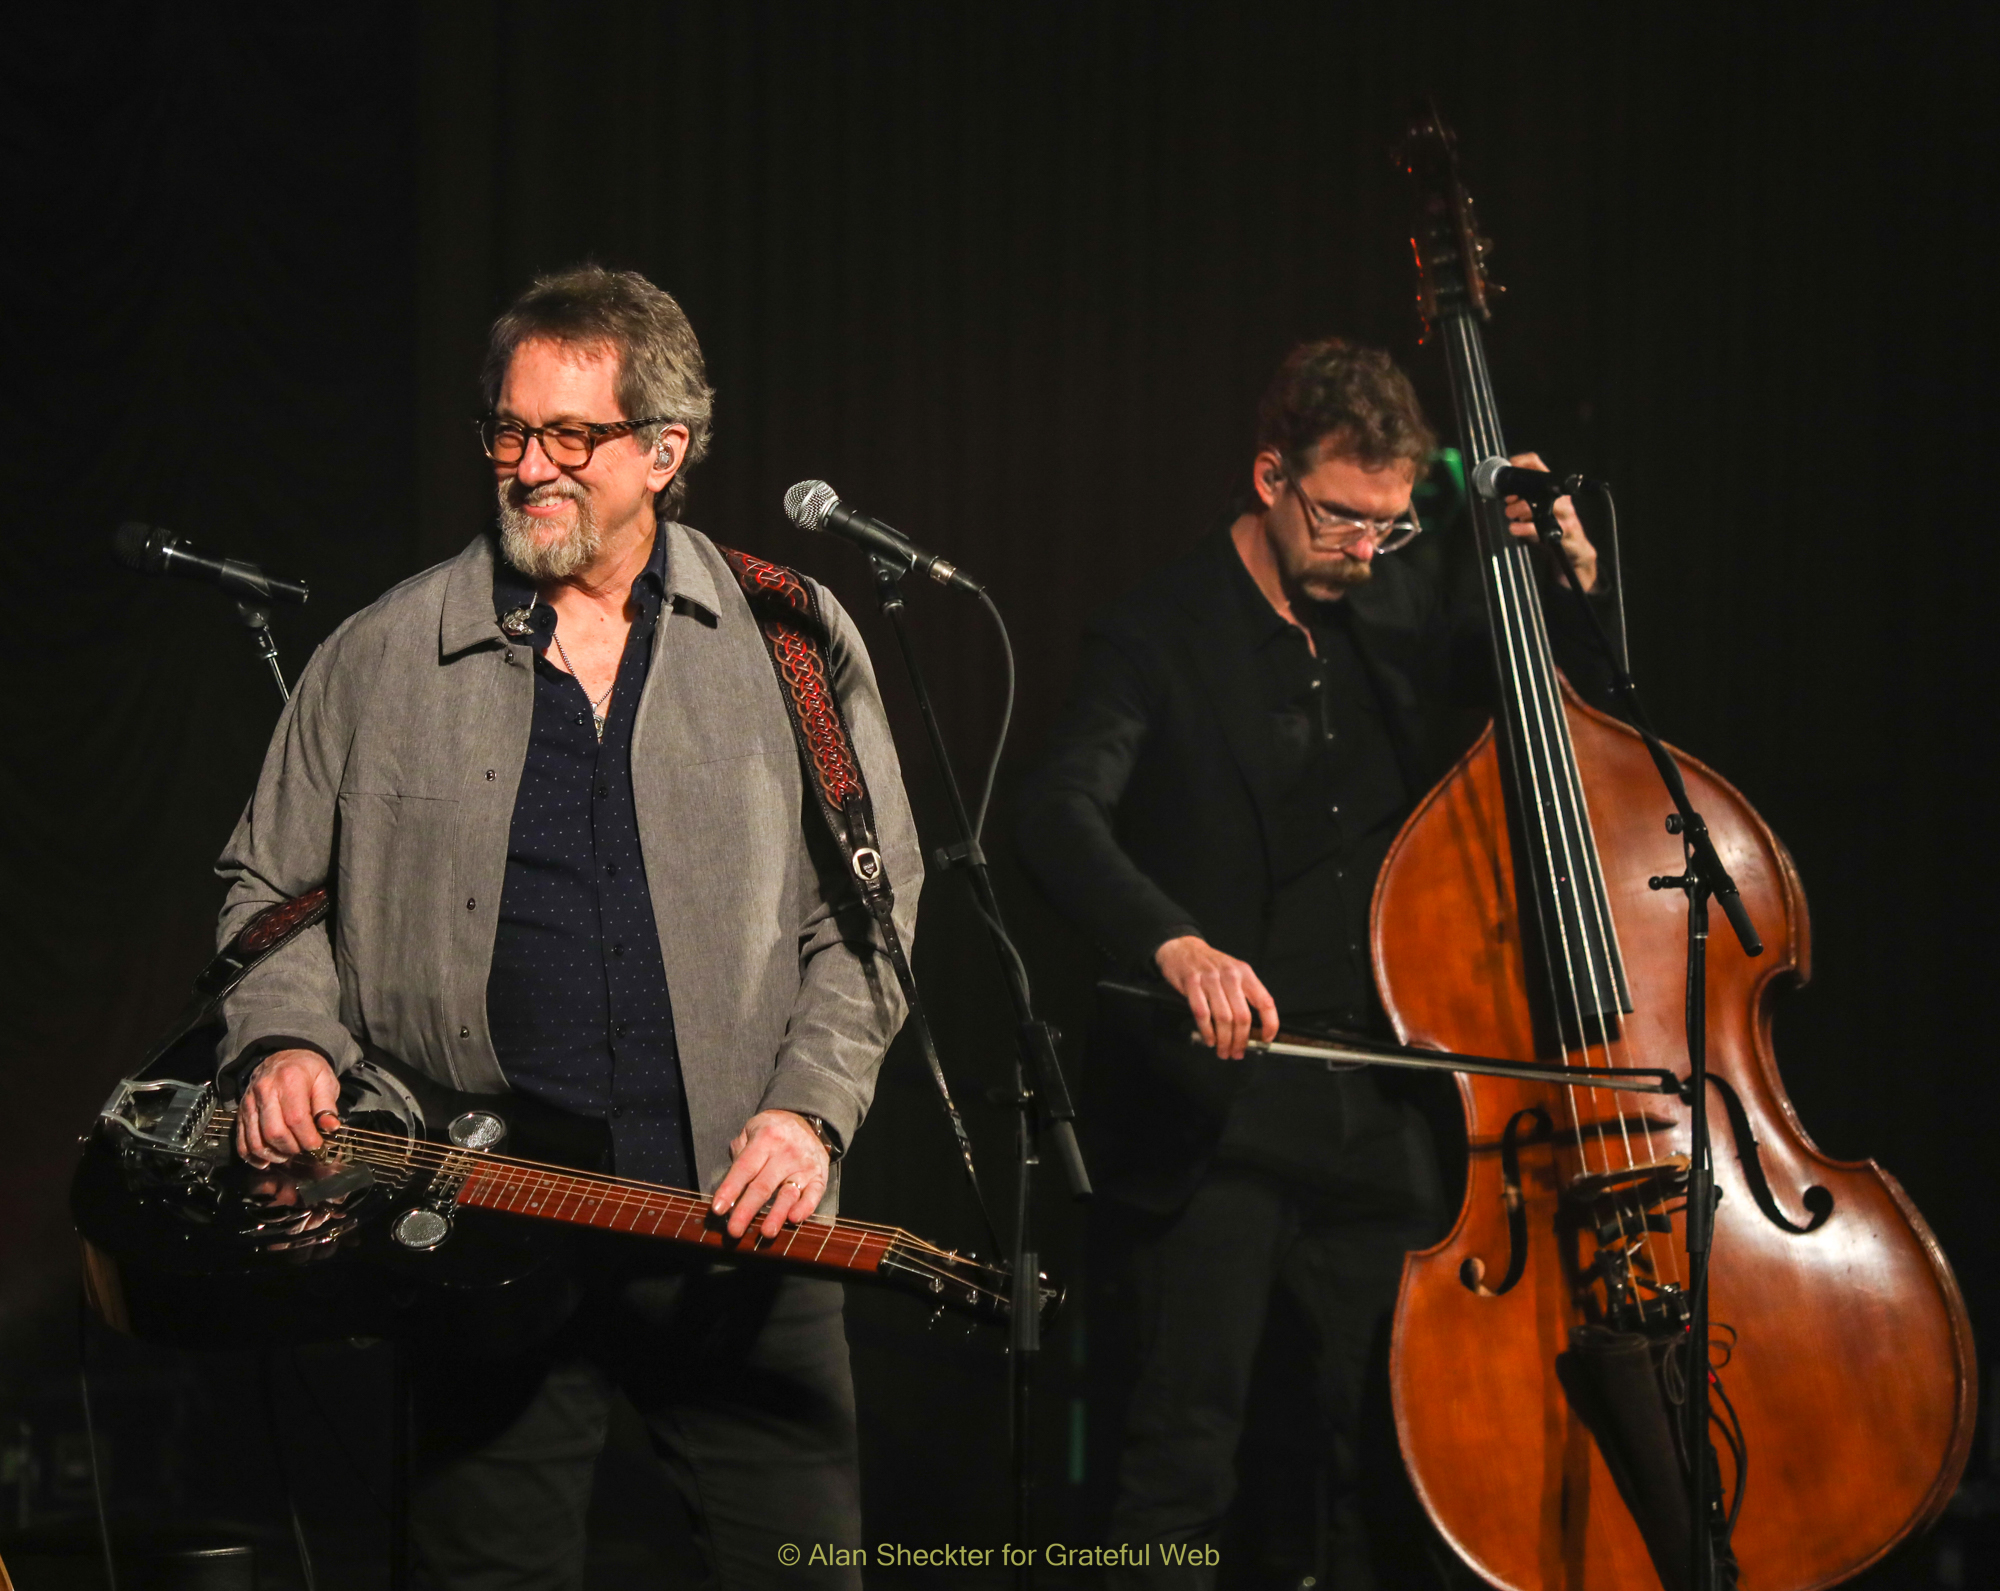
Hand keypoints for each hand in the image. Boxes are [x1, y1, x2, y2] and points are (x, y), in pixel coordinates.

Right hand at [236, 1048, 340, 1165]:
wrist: (282, 1056)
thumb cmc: (307, 1070)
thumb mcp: (325, 1080)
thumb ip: (327, 1105)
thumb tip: (331, 1128)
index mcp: (290, 1080)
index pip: (296, 1118)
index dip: (308, 1138)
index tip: (317, 1146)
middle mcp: (265, 1090)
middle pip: (274, 1132)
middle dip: (291, 1148)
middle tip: (303, 1150)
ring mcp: (250, 1102)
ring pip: (256, 1139)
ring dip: (273, 1155)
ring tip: (287, 1156)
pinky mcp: (241, 1112)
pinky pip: (241, 1139)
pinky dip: (251, 1155)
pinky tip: (265, 1161)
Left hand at [711, 1110, 830, 1240]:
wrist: (806, 1119)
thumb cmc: (772, 1130)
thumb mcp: (752, 1129)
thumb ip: (739, 1152)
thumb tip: (730, 1182)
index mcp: (766, 1139)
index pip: (745, 1168)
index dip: (730, 1189)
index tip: (718, 1208)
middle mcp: (786, 1153)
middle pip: (763, 1186)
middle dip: (746, 1210)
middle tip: (733, 1230)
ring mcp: (804, 1166)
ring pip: (788, 1194)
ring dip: (777, 1214)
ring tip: (765, 1232)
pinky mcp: (819, 1176)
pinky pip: (814, 1195)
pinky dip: (805, 1208)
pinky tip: (794, 1219)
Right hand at [1155, 935, 1278, 1060]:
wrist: (1182, 948)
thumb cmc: (1210, 964)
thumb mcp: (1234, 972)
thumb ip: (1244, 995)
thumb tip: (1252, 1029)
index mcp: (1245, 973)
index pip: (1265, 1002)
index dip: (1270, 1024)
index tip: (1266, 1039)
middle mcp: (1230, 975)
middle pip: (1242, 1016)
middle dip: (1241, 1040)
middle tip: (1238, 1052)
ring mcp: (1210, 979)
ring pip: (1223, 1018)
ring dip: (1224, 1041)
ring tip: (1223, 1050)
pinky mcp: (1191, 983)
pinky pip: (1202, 1014)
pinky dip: (1207, 1032)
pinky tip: (1210, 1040)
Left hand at [1501, 451, 1598, 591]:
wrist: (1575, 547)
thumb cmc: (1554, 523)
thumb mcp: (1542, 506)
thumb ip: (1526, 497)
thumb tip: (1505, 493)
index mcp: (1554, 487)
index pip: (1536, 463)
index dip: (1519, 462)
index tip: (1508, 468)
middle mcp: (1561, 498)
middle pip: (1533, 487)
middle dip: (1515, 496)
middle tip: (1509, 503)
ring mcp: (1563, 515)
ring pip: (1532, 508)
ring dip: (1515, 512)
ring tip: (1514, 518)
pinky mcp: (1561, 533)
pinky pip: (1535, 529)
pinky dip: (1520, 529)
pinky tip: (1515, 528)